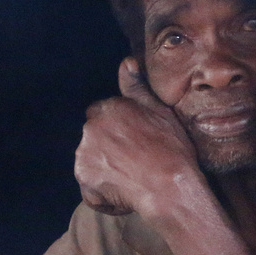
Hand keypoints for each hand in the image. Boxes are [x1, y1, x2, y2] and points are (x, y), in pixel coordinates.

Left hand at [75, 57, 198, 216]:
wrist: (169, 187)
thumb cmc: (171, 149)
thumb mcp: (160, 111)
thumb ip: (137, 87)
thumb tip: (126, 62)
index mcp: (108, 108)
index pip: (101, 113)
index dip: (116, 127)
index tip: (132, 139)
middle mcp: (91, 127)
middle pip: (94, 136)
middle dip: (107, 146)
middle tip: (133, 160)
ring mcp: (84, 153)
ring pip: (90, 159)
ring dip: (104, 167)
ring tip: (130, 177)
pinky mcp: (84, 178)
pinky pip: (89, 185)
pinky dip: (102, 191)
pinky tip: (123, 192)